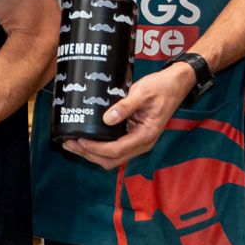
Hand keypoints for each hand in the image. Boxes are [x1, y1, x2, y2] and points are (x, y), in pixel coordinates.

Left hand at [62, 63, 192, 169]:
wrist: (176, 84)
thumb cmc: (161, 88)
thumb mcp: (142, 93)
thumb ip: (125, 106)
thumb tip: (107, 119)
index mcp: (145, 136)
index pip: (116, 150)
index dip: (96, 148)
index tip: (79, 140)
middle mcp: (142, 143)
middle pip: (112, 159)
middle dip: (89, 155)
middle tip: (68, 143)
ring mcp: (138, 141)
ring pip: (113, 157)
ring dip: (92, 153)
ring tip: (72, 143)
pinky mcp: (133, 135)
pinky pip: (115, 148)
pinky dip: (99, 147)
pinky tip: (86, 138)